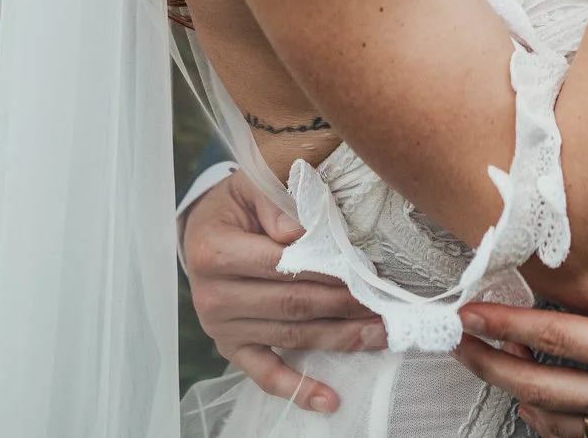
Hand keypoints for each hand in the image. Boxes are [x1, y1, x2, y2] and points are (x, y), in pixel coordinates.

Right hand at [181, 169, 382, 411]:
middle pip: (293, 304)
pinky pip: (266, 375)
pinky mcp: (232, 349)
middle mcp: (214, 297)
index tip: (368, 269)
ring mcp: (222, 329)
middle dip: (345, 303)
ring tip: (380, 333)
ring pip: (292, 338)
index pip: (282, 264)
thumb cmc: (234, 207)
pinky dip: (299, 391)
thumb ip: (273, 204)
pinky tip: (330, 400)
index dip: (328, 268)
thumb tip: (300, 231)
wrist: (201, 232)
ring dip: (340, 339)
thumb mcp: (248, 188)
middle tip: (386, 302)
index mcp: (213, 252)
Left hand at [453, 193, 587, 437]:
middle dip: (490, 365)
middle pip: (539, 387)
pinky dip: (552, 426)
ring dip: (517, 395)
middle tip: (458, 345)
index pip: (559, 339)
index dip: (508, 325)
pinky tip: (539, 406)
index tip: (473, 313)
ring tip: (492, 368)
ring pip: (555, 422)